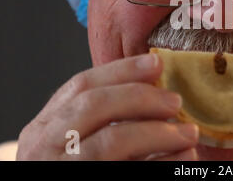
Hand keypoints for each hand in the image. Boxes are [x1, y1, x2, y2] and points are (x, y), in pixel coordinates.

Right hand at [16, 54, 198, 159]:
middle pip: (94, 105)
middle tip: (175, 101)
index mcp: (44, 128)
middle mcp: (43, 148)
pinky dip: (163, 163)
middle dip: (141, 97)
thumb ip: (105, 116)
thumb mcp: (78, 140)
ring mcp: (63, 170)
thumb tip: (155, 86)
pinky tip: (185, 157)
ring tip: (189, 133)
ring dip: (158, 132)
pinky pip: (131, 172)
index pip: (81, 85)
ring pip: (112, 140)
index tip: (157, 63)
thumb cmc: (81, 165)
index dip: (122, 70)